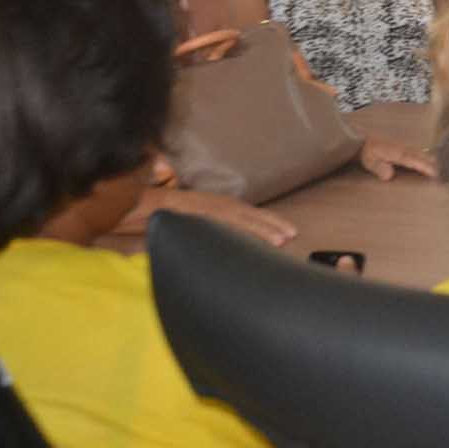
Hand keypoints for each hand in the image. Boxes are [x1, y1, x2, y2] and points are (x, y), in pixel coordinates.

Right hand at [161, 189, 296, 245]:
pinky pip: (224, 228)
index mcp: (227, 206)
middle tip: (292, 235)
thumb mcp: (211, 216)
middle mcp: (224, 207)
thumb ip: (226, 225)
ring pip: (243, 222)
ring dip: (262, 230)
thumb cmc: (184, 213)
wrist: (157, 204)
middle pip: (255, 217)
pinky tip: (249, 243)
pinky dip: (238, 234)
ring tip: (279, 240)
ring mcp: (213, 213)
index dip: (274, 222)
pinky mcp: (202, 220)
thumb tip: (242, 241)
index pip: (256, 215)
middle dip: (274, 226)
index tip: (291, 232)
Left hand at [360, 134, 436, 179]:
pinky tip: (431, 158)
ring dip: (432, 159)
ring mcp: (405, 146)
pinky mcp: (404, 146)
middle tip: (445, 172)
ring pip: (422, 152)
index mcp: (396, 153)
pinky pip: (418, 151)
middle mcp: (403, 148)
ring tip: (443, 166)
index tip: (435, 173)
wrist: (362, 140)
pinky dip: (427, 155)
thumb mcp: (369, 161)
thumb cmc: (367, 153)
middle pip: (421, 156)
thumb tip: (389, 176)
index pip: (413, 160)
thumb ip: (379, 168)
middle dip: (433, 163)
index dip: (424, 166)